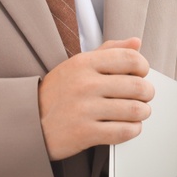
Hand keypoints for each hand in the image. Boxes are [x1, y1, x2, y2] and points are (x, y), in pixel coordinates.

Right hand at [36, 37, 153, 160]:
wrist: (29, 121)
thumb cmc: (58, 92)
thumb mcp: (78, 64)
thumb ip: (109, 51)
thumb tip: (136, 43)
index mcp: (84, 63)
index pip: (131, 59)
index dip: (143, 67)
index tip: (141, 74)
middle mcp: (85, 84)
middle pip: (138, 86)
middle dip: (147, 93)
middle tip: (144, 97)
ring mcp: (85, 110)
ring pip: (135, 111)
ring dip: (142, 113)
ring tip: (138, 112)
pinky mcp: (85, 133)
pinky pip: (124, 132)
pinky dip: (133, 130)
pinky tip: (128, 126)